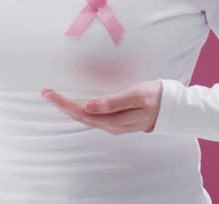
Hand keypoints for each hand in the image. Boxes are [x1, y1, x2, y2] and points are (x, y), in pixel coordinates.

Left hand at [40, 80, 163, 134]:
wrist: (172, 108)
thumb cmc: (155, 97)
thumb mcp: (136, 96)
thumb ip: (112, 102)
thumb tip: (88, 106)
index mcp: (113, 120)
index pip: (81, 112)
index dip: (63, 103)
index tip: (49, 93)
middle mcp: (110, 125)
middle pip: (79, 116)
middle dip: (61, 105)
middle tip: (46, 92)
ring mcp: (113, 124)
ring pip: (84, 118)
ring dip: (68, 108)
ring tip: (55, 98)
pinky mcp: (116, 121)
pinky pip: (92, 117)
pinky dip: (79, 109)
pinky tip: (74, 104)